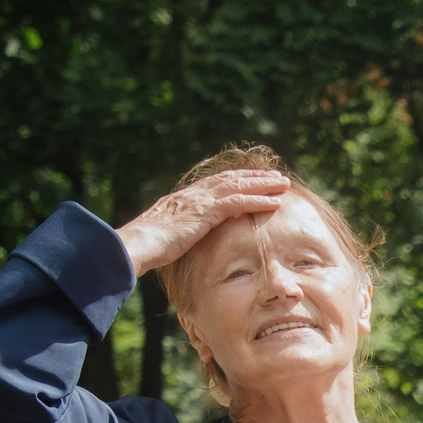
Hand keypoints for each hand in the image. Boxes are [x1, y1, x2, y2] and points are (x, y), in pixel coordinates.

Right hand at [117, 168, 289, 277]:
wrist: (138, 244)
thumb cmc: (149, 246)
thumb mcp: (169, 235)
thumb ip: (183, 231)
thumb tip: (188, 240)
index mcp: (186, 198)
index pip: (217, 182)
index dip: (239, 178)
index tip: (256, 177)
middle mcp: (194, 194)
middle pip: (232, 179)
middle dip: (256, 176)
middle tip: (277, 176)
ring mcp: (200, 201)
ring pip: (238, 186)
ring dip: (263, 184)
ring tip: (283, 184)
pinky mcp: (205, 212)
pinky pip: (237, 203)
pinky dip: (258, 201)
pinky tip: (274, 202)